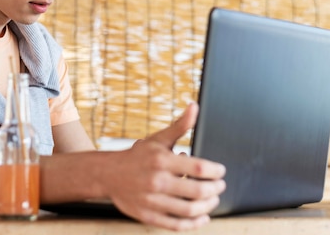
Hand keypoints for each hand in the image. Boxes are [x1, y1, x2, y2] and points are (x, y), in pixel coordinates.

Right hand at [104, 103, 225, 230]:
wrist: (109, 174)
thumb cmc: (137, 156)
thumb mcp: (158, 139)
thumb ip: (180, 125)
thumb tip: (195, 106)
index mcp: (161, 160)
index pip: (198, 168)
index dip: (216, 171)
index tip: (220, 171)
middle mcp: (157, 181)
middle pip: (197, 191)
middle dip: (215, 190)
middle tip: (220, 186)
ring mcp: (152, 200)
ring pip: (189, 210)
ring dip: (208, 207)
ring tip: (213, 200)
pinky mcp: (148, 215)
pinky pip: (176, 224)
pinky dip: (193, 224)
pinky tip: (201, 217)